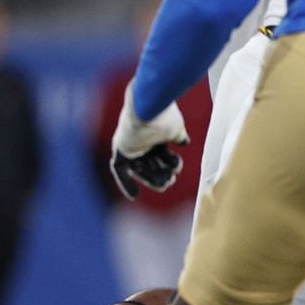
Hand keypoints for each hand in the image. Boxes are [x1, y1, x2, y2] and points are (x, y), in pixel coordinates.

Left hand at [110, 81, 188, 200]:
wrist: (148, 108)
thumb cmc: (164, 116)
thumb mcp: (175, 128)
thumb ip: (178, 136)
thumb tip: (184, 142)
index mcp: (157, 133)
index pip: (162, 153)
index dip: (169, 164)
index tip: (175, 171)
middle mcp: (142, 139)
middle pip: (151, 163)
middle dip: (161, 174)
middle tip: (171, 181)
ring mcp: (131, 143)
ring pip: (140, 168)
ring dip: (151, 178)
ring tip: (165, 183)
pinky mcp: (121, 148)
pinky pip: (119, 169)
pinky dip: (125, 183)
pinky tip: (134, 196)